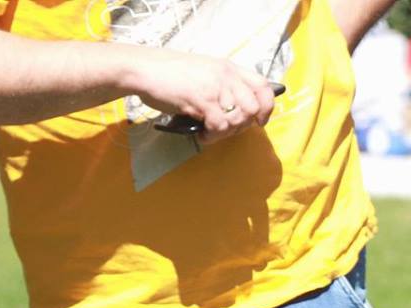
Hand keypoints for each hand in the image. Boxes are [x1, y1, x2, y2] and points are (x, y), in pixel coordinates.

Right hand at [124, 49, 276, 141]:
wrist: (144, 69)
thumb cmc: (168, 73)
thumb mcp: (203, 71)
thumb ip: (221, 85)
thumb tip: (235, 111)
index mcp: (228, 67)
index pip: (263, 85)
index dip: (267, 106)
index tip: (260, 120)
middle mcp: (226, 76)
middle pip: (254, 107)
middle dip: (243, 126)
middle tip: (226, 130)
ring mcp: (216, 87)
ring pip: (238, 119)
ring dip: (226, 133)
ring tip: (210, 132)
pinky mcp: (203, 100)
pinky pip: (220, 126)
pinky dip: (212, 136)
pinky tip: (201, 134)